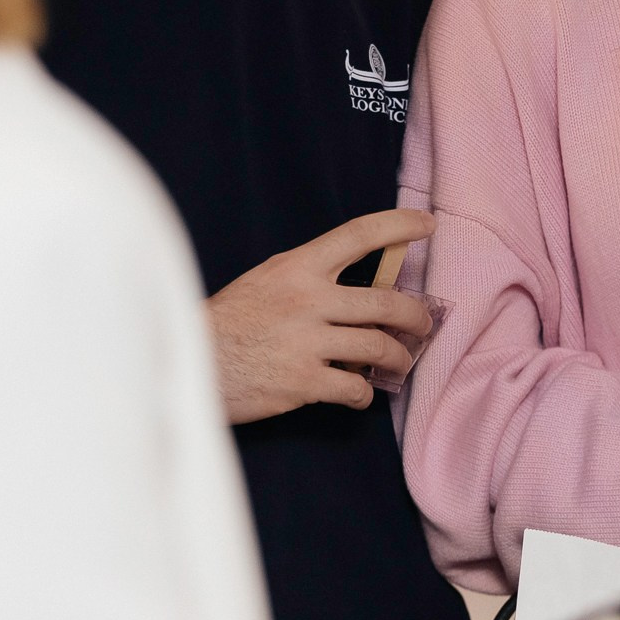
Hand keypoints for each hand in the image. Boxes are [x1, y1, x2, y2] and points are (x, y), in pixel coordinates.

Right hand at [209, 210, 435, 423]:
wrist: (192, 364)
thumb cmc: (227, 323)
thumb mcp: (264, 282)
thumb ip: (306, 279)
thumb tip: (354, 286)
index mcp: (296, 268)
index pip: (358, 235)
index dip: (399, 226)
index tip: (427, 223)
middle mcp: (307, 300)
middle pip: (386, 302)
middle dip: (417, 316)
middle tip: (424, 324)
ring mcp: (307, 342)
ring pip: (379, 347)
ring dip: (399, 358)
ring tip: (400, 363)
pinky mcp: (303, 382)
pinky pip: (354, 389)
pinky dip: (364, 395)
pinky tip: (359, 396)